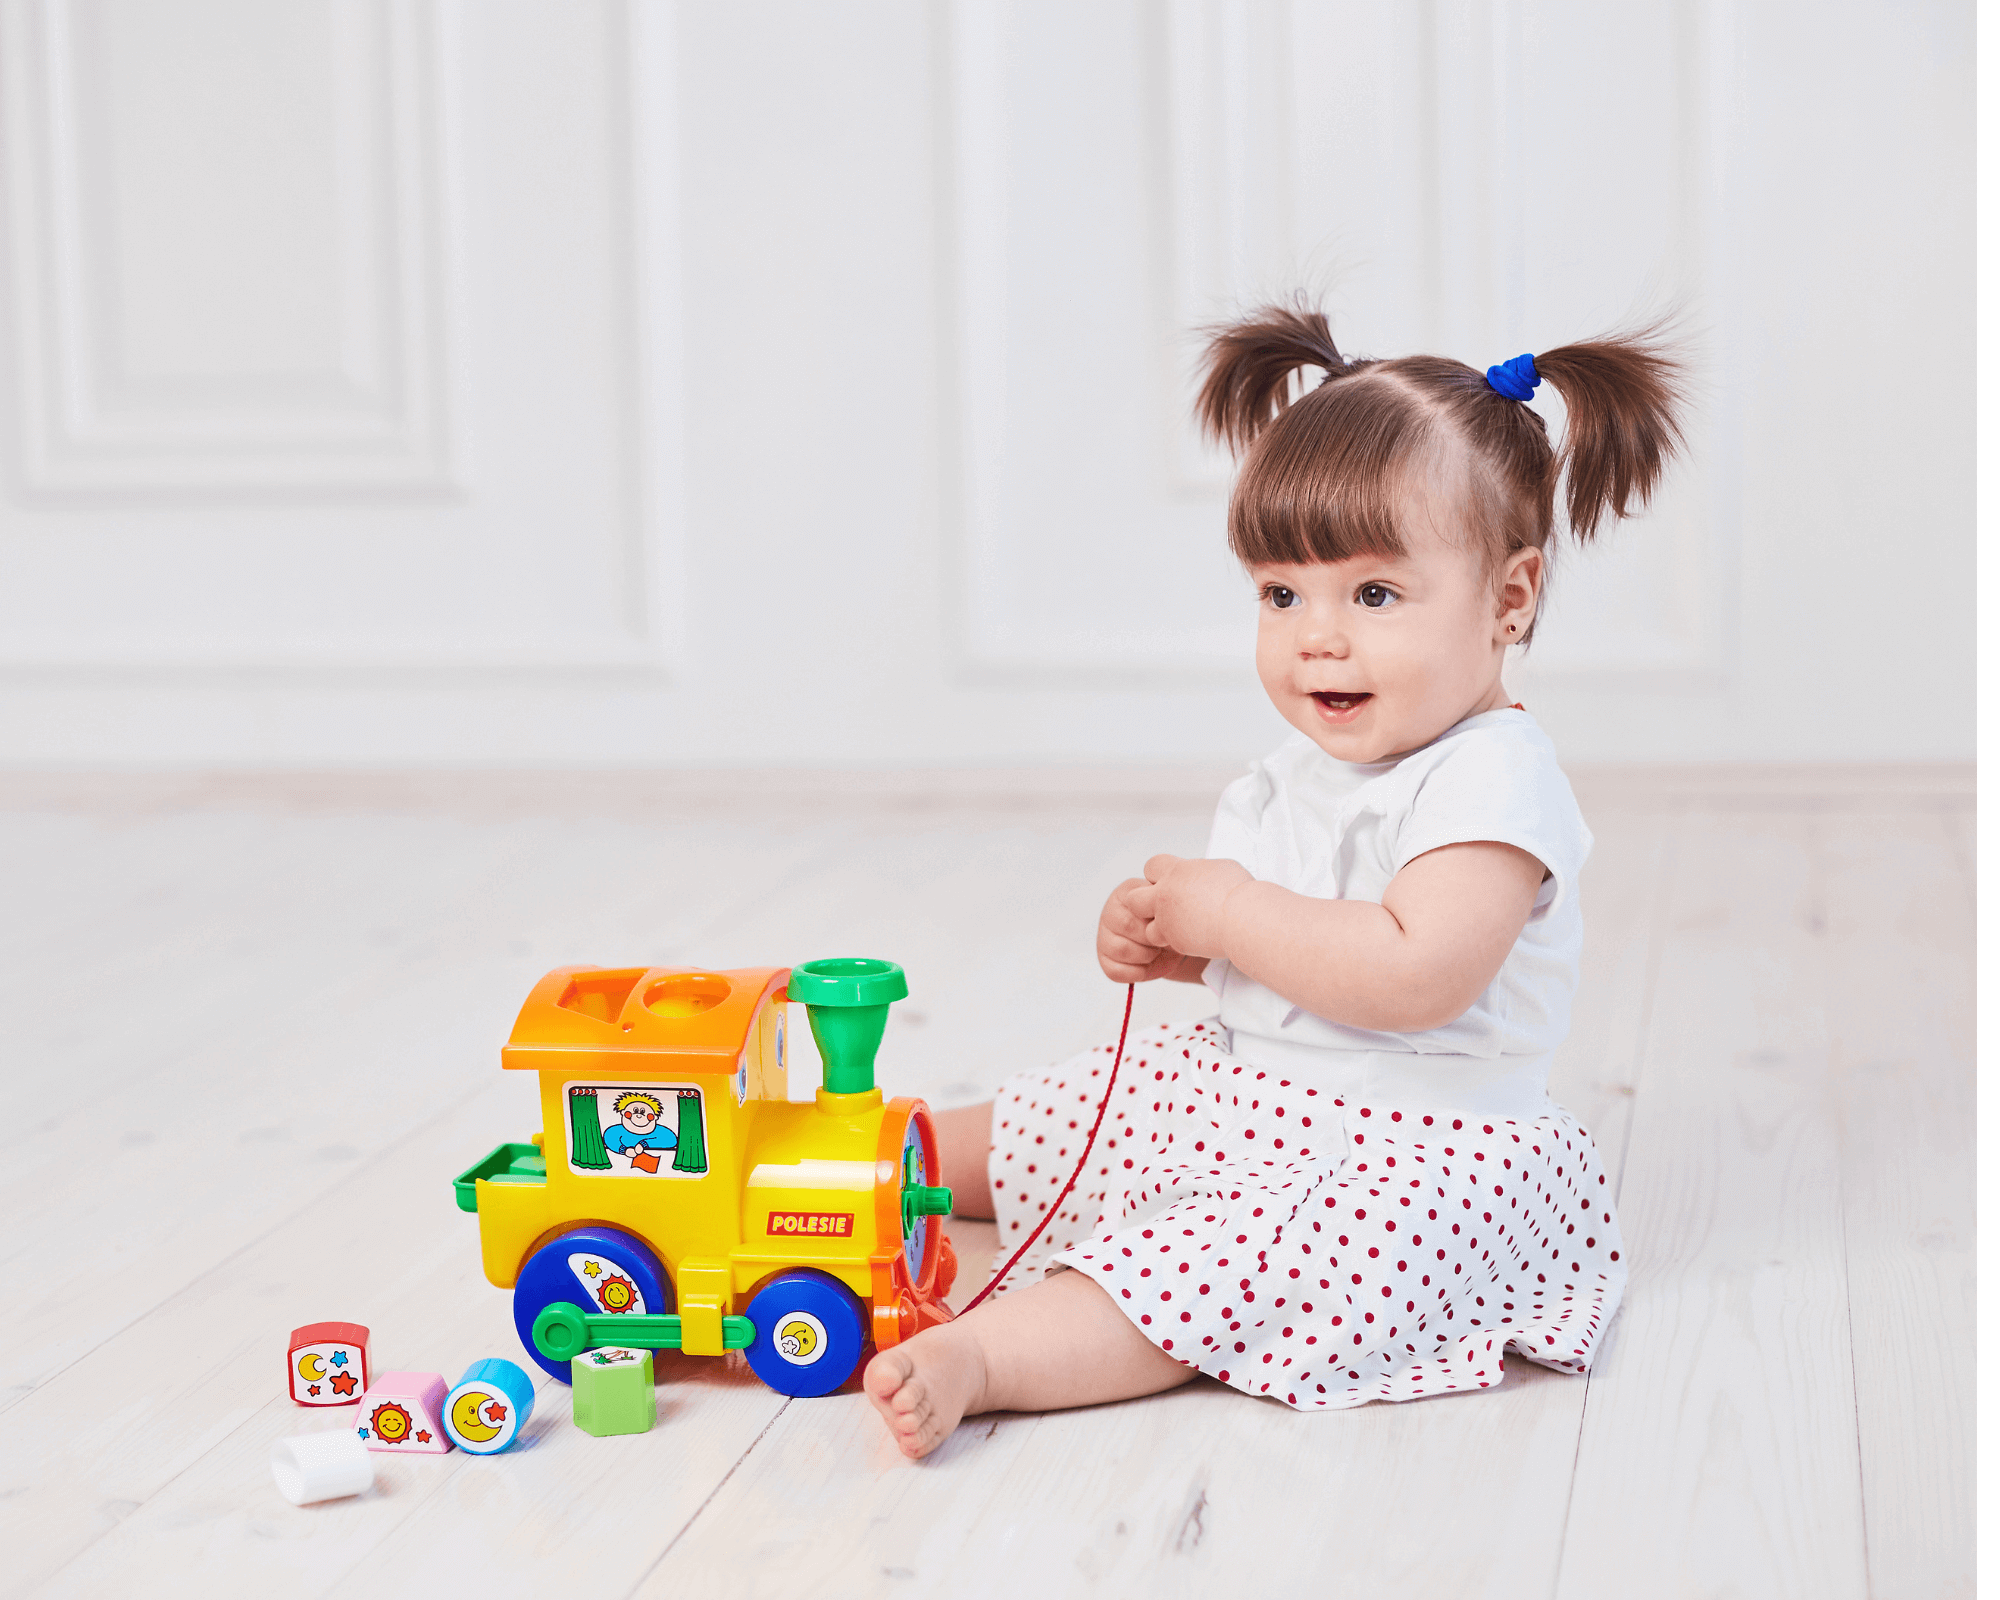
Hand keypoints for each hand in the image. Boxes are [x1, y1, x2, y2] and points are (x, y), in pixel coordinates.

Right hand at [1097, 876, 1190, 982]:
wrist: (1171, 943)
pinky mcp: (1105, 961)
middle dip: (1152, 937)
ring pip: (1121, 949)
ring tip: (1157, 951)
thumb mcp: (1170, 906)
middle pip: (1127, 925)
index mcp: (1126, 893)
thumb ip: (1166, 901)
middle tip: (1163, 940)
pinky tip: (1148, 964)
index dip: (1155, 919)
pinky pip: (1115, 971)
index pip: (1136, 903)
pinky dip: (1137, 972)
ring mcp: (1104, 937)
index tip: (1168, 924)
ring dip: (1146, 955)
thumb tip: (1166, 903)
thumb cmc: (1169, 922)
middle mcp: (1110, 913)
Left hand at [1127, 855, 1252, 961]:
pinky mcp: (1174, 940)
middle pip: (1133, 899)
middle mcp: (1165, 894)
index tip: (1170, 882)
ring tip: (1180, 927)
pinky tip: (1191, 938)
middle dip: (1144, 903)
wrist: (1244, 918)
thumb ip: (1200, 870)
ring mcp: (1167, 919)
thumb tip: (1198, 871)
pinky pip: (1165, 943)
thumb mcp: (1219, 868)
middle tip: (1163, 908)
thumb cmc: (1238, 891)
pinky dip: (1174, 942)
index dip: (1158, 875)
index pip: (1151, 867)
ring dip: (1159, 928)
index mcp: (1176, 871)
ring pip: (1146, 926)